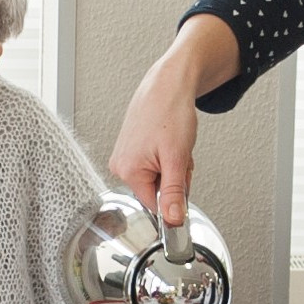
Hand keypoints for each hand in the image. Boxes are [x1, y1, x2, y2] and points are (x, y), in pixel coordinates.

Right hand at [106, 17, 238, 229]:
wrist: (169, 84)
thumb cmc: (169, 111)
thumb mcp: (177, 158)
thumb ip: (174, 193)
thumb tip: (173, 220)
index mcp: (128, 171)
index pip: (154, 205)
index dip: (175, 195)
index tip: (182, 179)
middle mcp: (120, 164)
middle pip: (156, 190)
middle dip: (174, 177)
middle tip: (179, 155)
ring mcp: (124, 155)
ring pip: (158, 176)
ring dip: (172, 166)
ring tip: (174, 144)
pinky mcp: (131, 148)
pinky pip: (154, 163)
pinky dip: (167, 156)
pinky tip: (168, 140)